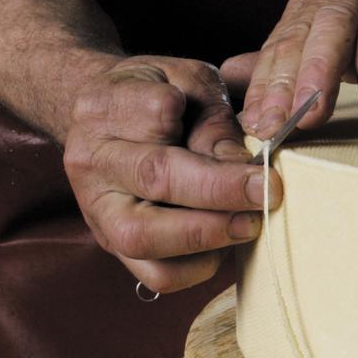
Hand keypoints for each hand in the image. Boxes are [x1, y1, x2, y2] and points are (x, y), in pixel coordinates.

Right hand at [61, 54, 278, 292]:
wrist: (110, 121)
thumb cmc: (157, 96)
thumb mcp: (187, 83)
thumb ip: (212, 118)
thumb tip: (240, 164)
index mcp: (103, 107)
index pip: (156, 113)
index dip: (210, 133)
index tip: (257, 149)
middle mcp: (90, 159)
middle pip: (153, 178)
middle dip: (219, 190)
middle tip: (267, 192)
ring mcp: (96, 208)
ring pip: (143, 236)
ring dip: (207, 235)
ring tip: (249, 223)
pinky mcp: (113, 245)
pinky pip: (156, 274)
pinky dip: (198, 266)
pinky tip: (223, 243)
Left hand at [232, 0, 357, 138]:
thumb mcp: (346, 42)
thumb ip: (296, 58)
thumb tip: (234, 76)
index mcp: (311, 4)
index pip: (278, 48)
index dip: (263, 89)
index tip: (253, 130)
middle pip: (298, 37)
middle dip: (281, 86)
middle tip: (271, 128)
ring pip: (334, 26)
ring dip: (320, 73)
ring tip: (312, 116)